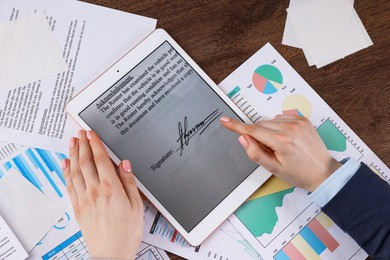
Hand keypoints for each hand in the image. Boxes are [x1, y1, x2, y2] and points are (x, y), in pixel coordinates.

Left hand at [62, 130, 143, 258]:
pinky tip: (66, 164)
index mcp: (111, 188)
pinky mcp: (78, 207)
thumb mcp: (136, 206)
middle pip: (85, 162)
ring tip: (72, 142)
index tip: (92, 133)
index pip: (101, 160)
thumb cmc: (126, 232)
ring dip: (73, 154)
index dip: (95, 144)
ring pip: (75, 171)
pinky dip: (67, 172)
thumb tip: (124, 164)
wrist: (111, 253)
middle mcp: (95, 191)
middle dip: (82, 144)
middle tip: (80, 132)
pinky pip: (69, 185)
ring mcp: (84, 199)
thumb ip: (129, 182)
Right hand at [221, 115, 340, 191]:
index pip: (252, 130)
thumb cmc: (299, 173)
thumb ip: (255, 153)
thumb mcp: (274, 168)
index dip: (236, 126)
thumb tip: (243, 138)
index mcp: (282, 141)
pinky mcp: (303, 119)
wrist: (323, 172)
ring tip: (280, 146)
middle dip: (258, 135)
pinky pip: (281, 118)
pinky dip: (278, 126)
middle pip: (260, 125)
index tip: (225, 120)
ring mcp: (297, 122)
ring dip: (268, 130)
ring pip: (269, 121)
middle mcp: (290, 128)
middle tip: (269, 150)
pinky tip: (287, 138)